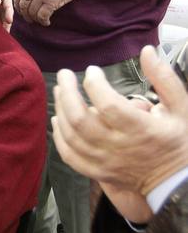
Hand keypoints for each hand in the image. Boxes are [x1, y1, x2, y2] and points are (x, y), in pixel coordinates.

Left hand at [13, 0, 95, 25]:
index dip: (17, 5)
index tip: (21, 10)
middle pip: (23, 5)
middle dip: (25, 14)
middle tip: (30, 18)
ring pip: (32, 12)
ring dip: (35, 19)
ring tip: (40, 20)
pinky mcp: (52, 1)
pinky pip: (42, 16)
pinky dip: (43, 21)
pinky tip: (47, 21)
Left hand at [52, 45, 187, 219]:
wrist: (177, 181)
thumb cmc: (179, 140)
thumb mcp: (182, 107)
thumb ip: (164, 78)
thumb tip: (147, 51)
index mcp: (141, 129)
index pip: (108, 105)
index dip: (94, 84)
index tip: (92, 71)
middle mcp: (119, 147)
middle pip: (81, 120)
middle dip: (67, 92)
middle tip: (64, 74)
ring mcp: (106, 162)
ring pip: (71, 136)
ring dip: (61, 110)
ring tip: (59, 90)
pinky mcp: (98, 172)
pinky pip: (70, 156)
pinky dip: (59, 137)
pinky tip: (57, 120)